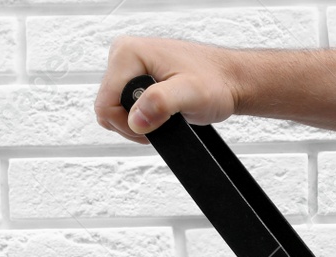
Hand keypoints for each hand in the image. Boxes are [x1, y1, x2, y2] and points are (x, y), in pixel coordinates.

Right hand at [95, 36, 241, 143]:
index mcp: (128, 53)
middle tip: (163, 120)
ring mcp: (128, 67)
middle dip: (133, 124)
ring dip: (138, 123)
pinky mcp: (135, 79)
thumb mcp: (190, 94)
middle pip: (107, 108)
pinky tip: (160, 114)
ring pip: (114, 111)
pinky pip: (124, 109)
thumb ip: (160, 104)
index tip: (155, 124)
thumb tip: (136, 119)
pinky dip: (141, 119)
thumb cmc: (216, 81)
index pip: (105, 104)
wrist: (229, 80)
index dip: (128, 124)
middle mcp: (123, 55)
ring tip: (164, 116)